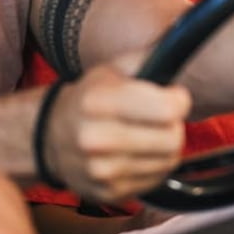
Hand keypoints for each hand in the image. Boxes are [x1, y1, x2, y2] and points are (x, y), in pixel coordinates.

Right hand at [43, 59, 190, 202]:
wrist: (51, 137)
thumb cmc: (90, 98)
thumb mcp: (112, 68)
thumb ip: (147, 56)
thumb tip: (182, 40)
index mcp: (98, 101)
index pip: (167, 109)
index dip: (179, 100)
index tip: (174, 96)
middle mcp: (96, 138)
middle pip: (172, 139)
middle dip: (174, 125)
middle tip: (161, 118)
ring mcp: (101, 170)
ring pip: (167, 162)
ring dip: (165, 147)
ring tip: (148, 134)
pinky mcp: (108, 193)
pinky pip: (155, 180)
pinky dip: (153, 166)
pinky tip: (138, 153)